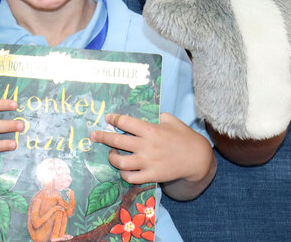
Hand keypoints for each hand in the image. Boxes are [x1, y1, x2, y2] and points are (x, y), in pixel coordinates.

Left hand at [90, 113, 212, 188]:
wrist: (197, 159)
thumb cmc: (184, 137)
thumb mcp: (171, 120)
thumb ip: (156, 116)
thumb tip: (144, 113)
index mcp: (151, 130)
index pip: (126, 122)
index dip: (114, 119)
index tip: (108, 118)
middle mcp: (146, 146)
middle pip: (117, 140)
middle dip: (102, 136)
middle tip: (93, 135)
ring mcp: (148, 162)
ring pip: (120, 161)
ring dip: (112, 157)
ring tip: (111, 153)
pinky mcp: (151, 175)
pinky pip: (131, 177)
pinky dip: (124, 174)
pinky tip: (124, 169)